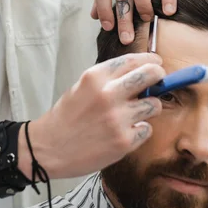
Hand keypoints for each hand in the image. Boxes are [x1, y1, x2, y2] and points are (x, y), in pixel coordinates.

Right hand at [18, 53, 163, 179]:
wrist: (49, 148)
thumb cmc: (66, 117)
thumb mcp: (81, 86)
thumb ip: (108, 79)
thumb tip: (138, 73)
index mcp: (95, 77)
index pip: (133, 60)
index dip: (150, 59)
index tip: (157, 62)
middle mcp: (108, 94)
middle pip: (151, 74)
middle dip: (159, 76)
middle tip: (158, 81)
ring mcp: (118, 118)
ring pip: (154, 104)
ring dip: (149, 107)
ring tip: (136, 112)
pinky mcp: (124, 141)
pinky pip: (146, 129)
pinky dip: (140, 130)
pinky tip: (126, 131)